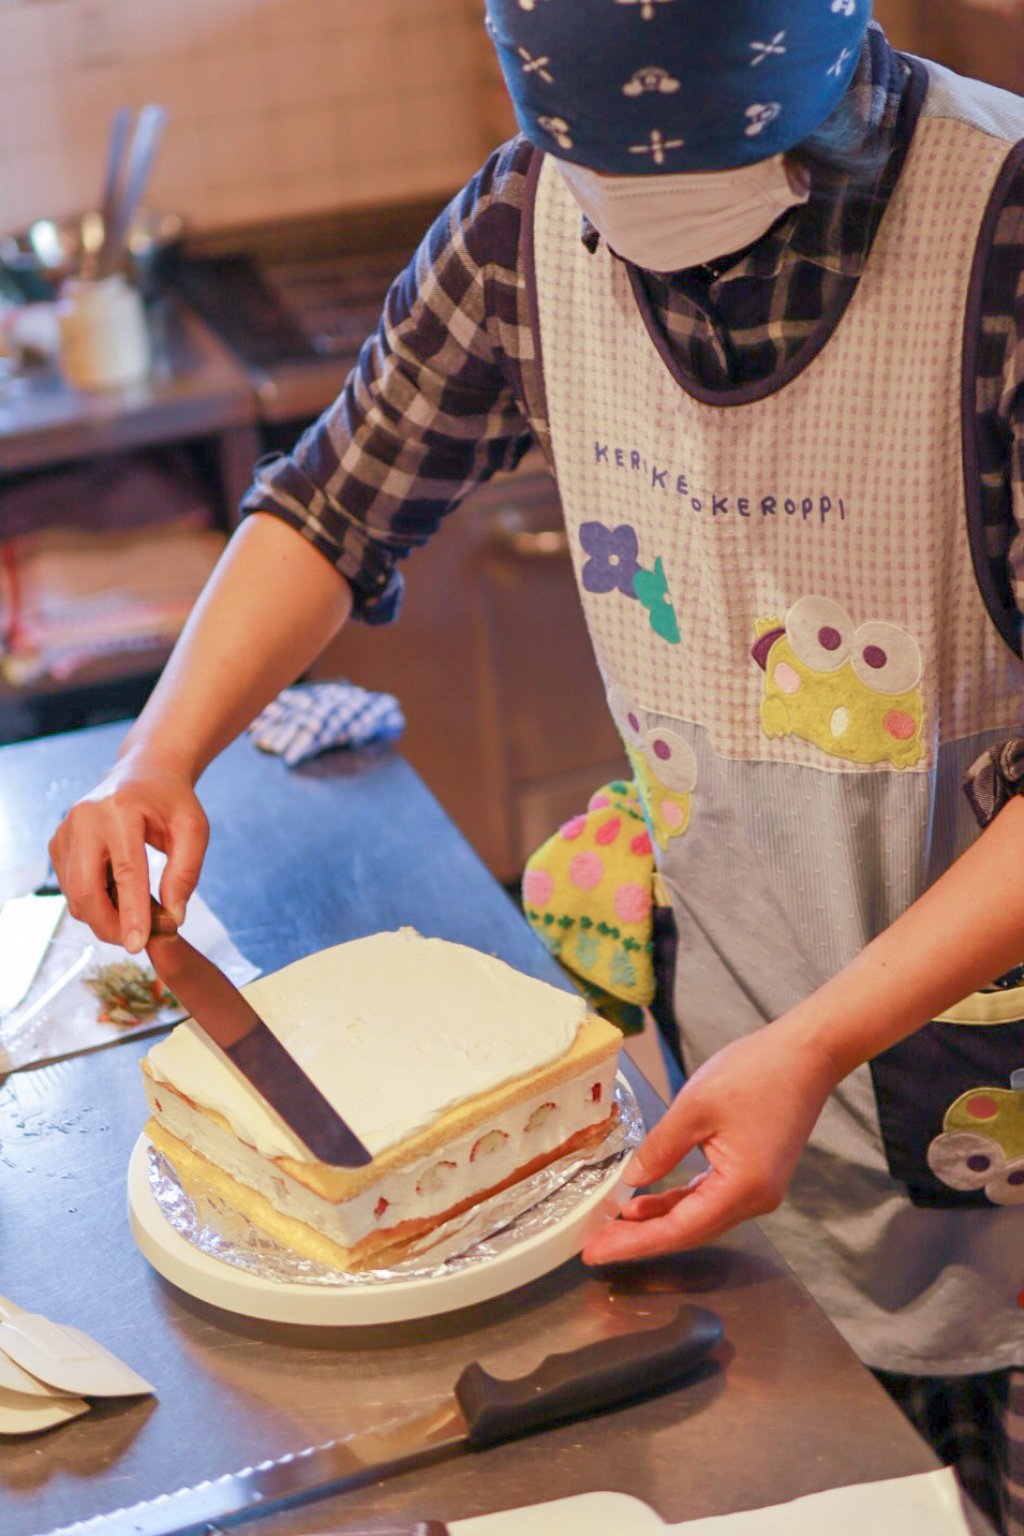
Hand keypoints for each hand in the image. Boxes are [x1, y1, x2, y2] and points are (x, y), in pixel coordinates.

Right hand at [48, 747, 207, 951]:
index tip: (139, 944)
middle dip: (109, 925)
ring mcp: (64, 831)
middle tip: (136, 942)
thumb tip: (174, 916)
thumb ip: (186, 872)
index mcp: (119, 810)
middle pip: (86, 889)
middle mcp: (84, 819)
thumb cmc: (171, 801)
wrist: (143, 772)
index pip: (126, 872)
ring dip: (102, 917)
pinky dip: (93, 903)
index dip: (132, 912)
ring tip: (135, 917)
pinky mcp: (57, 843)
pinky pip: (70, 888)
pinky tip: (118, 898)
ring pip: (75, 895)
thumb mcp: (193, 829)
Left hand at [582, 1019, 840, 1265]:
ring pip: (698, 1217)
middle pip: (689, 1231)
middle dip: (640, 1238)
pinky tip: (647, 1200)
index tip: (597, 1252)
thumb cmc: (758, 1072)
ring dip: (657, 1221)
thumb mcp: (695, 1106)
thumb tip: (633, 1180)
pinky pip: (709, 1198)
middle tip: (595, 1245)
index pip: (679, 1230)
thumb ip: (660, 1148)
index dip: (634, 1243)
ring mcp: (758, 1190)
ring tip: (612, 1224)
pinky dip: (678, 1202)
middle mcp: (755, 1200)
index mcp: (743, 1188)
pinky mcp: (754, 1174)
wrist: (806, 1053)